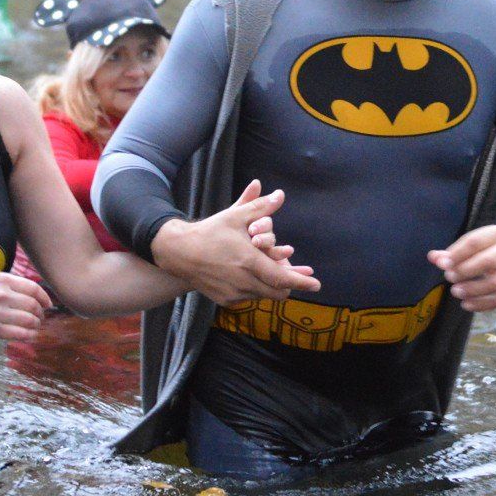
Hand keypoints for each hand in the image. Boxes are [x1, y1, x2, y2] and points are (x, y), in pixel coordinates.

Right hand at [0, 271, 49, 342]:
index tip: (48, 305)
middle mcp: (2, 295)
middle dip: (41, 314)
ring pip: (30, 320)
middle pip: (33, 305)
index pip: (33, 288)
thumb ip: (11, 285)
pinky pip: (21, 334)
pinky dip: (29, 336)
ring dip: (36, 325)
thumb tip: (36, 294)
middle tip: (40, 318)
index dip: (44, 298)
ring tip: (34, 327)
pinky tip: (29, 336)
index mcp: (3, 280)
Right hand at [151, 180, 320, 305]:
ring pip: (264, 295)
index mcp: (248, 262)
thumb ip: (260, 207)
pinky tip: (253, 277)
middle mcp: (242, 282)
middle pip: (277, 292)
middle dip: (289, 284)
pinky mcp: (225, 300)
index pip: (282, 279)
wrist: (179, 253)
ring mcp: (233, 294)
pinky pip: (249, 298)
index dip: (301, 282)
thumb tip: (280, 195)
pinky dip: (255, 289)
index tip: (317, 285)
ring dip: (272, 286)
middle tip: (298, 275)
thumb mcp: (235, 216)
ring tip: (276, 274)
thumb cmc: (210, 232)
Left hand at [428, 226, 495, 313]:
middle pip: (488, 262)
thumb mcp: (481, 242)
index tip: (443, 264)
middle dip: (465, 271)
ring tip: (456, 292)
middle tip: (449, 277)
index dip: (457, 254)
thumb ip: (455, 251)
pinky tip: (466, 304)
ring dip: (473, 290)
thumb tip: (433, 258)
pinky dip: (482, 304)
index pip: (476, 242)